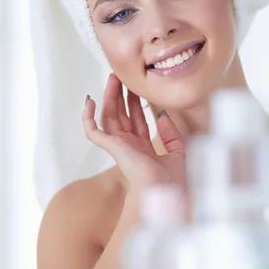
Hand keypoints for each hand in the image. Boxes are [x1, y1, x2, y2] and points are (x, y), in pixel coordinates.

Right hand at [82, 74, 185, 190]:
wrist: (166, 192)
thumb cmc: (174, 181)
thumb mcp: (179, 151)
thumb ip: (171, 134)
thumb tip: (161, 115)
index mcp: (144, 149)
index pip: (137, 121)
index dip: (136, 104)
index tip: (136, 88)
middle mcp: (129, 146)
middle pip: (122, 115)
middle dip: (121, 95)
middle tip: (121, 77)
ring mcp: (119, 146)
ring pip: (109, 116)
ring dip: (109, 97)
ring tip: (112, 79)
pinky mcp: (111, 147)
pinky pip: (93, 130)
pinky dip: (88, 116)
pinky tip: (90, 100)